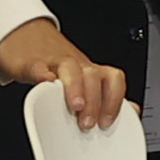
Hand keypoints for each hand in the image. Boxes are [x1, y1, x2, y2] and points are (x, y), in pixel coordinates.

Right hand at [0, 19, 133, 132]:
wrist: (28, 37)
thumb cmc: (60, 67)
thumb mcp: (85, 81)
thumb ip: (107, 97)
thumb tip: (131, 112)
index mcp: (92, 72)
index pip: (113, 80)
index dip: (114, 101)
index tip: (107, 122)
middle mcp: (77, 65)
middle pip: (94, 75)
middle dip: (94, 101)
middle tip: (88, 122)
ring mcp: (54, 62)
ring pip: (71, 68)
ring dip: (76, 88)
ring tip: (75, 106)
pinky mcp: (31, 62)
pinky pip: (38, 65)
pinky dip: (42, 73)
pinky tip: (45, 81)